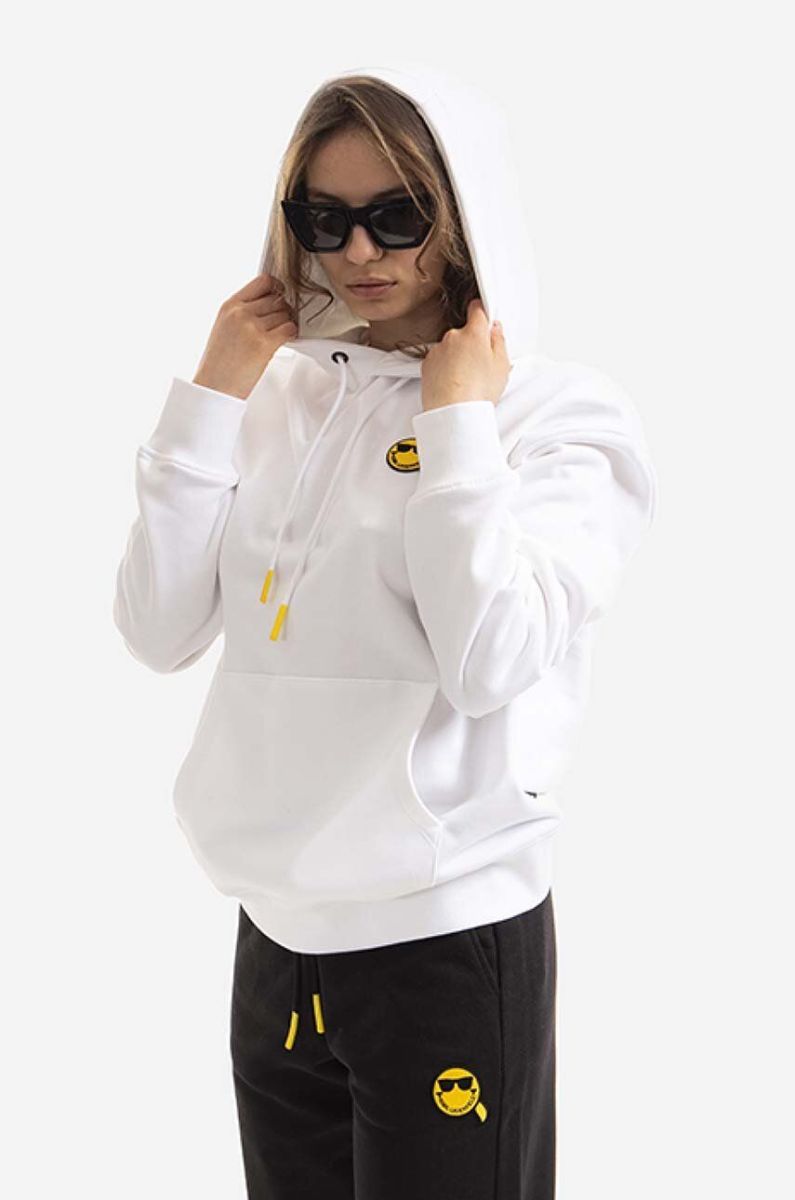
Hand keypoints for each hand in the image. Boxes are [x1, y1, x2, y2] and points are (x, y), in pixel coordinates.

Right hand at [192, 272, 297, 399]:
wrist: (214, 387)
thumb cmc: (219, 363)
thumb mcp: (224, 327)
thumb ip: (242, 312)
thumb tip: (268, 304)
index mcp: (230, 306)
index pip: (262, 281)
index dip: (276, 288)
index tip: (280, 295)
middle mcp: (241, 313)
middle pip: (277, 299)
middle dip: (282, 310)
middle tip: (279, 323)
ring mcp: (253, 327)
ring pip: (285, 314)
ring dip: (286, 324)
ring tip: (278, 335)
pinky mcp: (264, 344)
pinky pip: (289, 329)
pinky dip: (291, 334)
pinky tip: (284, 341)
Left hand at [420, 299, 509, 411]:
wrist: (452, 412)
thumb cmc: (477, 392)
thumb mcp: (502, 365)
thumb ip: (499, 341)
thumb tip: (495, 330)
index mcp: (473, 333)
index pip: (477, 309)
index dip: (483, 312)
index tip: (485, 318)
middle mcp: (452, 337)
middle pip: (464, 332)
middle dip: (473, 343)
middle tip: (482, 363)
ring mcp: (437, 351)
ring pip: (451, 348)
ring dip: (458, 357)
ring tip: (468, 379)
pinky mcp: (427, 365)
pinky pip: (439, 361)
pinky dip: (446, 368)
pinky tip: (455, 383)